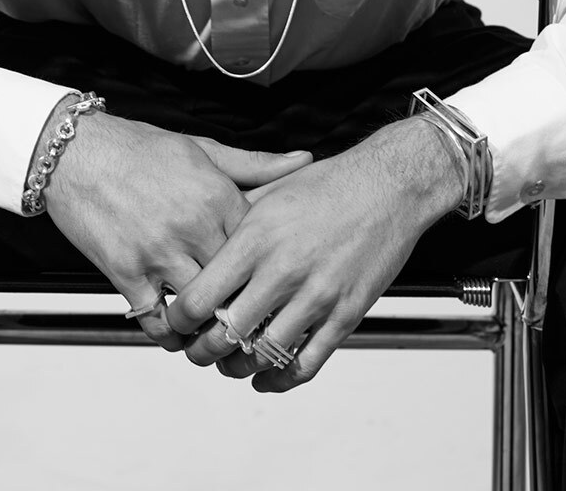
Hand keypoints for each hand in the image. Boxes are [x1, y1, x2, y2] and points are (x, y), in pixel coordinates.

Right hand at [43, 100, 311, 350]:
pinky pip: (156, 320)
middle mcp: (193, 226)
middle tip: (252, 320)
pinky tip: (176, 330)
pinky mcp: (126, 271)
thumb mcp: (202, 149)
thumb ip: (254, 164)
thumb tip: (302, 161)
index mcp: (217, 196)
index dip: (267, 270)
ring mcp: (159, 252)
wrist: (76, 152)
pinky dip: (169, 333)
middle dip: (244, 304)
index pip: (260, 249)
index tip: (272, 284)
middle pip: (236, 285)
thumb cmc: (139, 148)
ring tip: (217, 331)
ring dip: (209, 324)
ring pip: (201, 309)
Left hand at [166, 118, 464, 388]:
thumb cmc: (328, 185)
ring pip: (263, 355)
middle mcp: (283, 270)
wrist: (388, 186)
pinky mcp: (347, 314)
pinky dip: (282, 380)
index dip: (180, 319)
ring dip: (239, 368)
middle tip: (197, 351)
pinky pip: (308, 363)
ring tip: (230, 364)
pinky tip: (268, 378)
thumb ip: (232, 219)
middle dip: (203, 351)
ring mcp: (317, 296)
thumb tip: (200, 241)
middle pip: (226, 334)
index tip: (177, 323)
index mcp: (256, 238)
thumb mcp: (269, 190)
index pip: (201, 297)